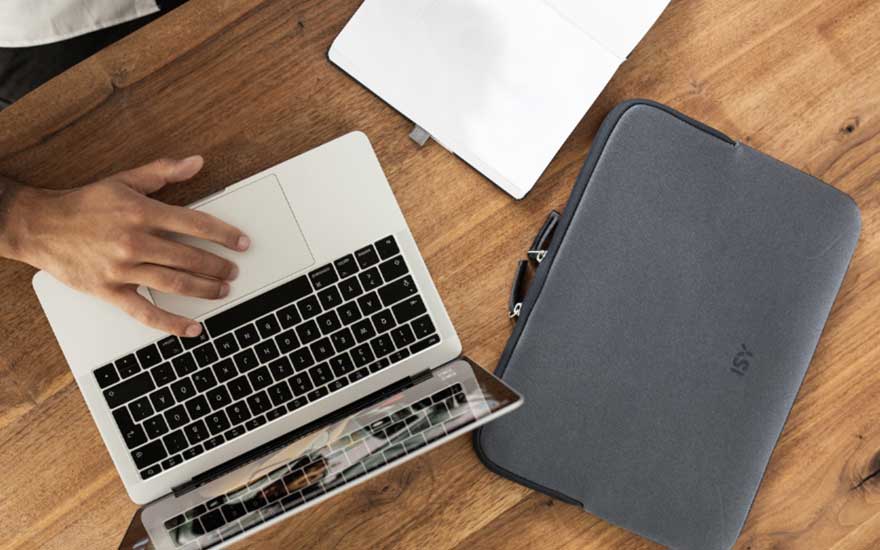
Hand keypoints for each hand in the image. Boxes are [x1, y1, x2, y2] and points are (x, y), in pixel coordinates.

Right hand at [1, 156, 248, 336]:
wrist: (39, 226)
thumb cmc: (84, 204)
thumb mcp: (124, 180)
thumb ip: (163, 172)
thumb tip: (196, 162)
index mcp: (142, 213)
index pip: (195, 224)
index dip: (224, 235)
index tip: (242, 243)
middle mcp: (135, 241)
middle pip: (190, 257)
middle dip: (218, 266)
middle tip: (233, 270)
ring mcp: (123, 269)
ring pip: (175, 283)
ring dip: (205, 289)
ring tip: (222, 290)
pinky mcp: (110, 291)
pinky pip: (146, 312)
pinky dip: (172, 323)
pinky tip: (193, 328)